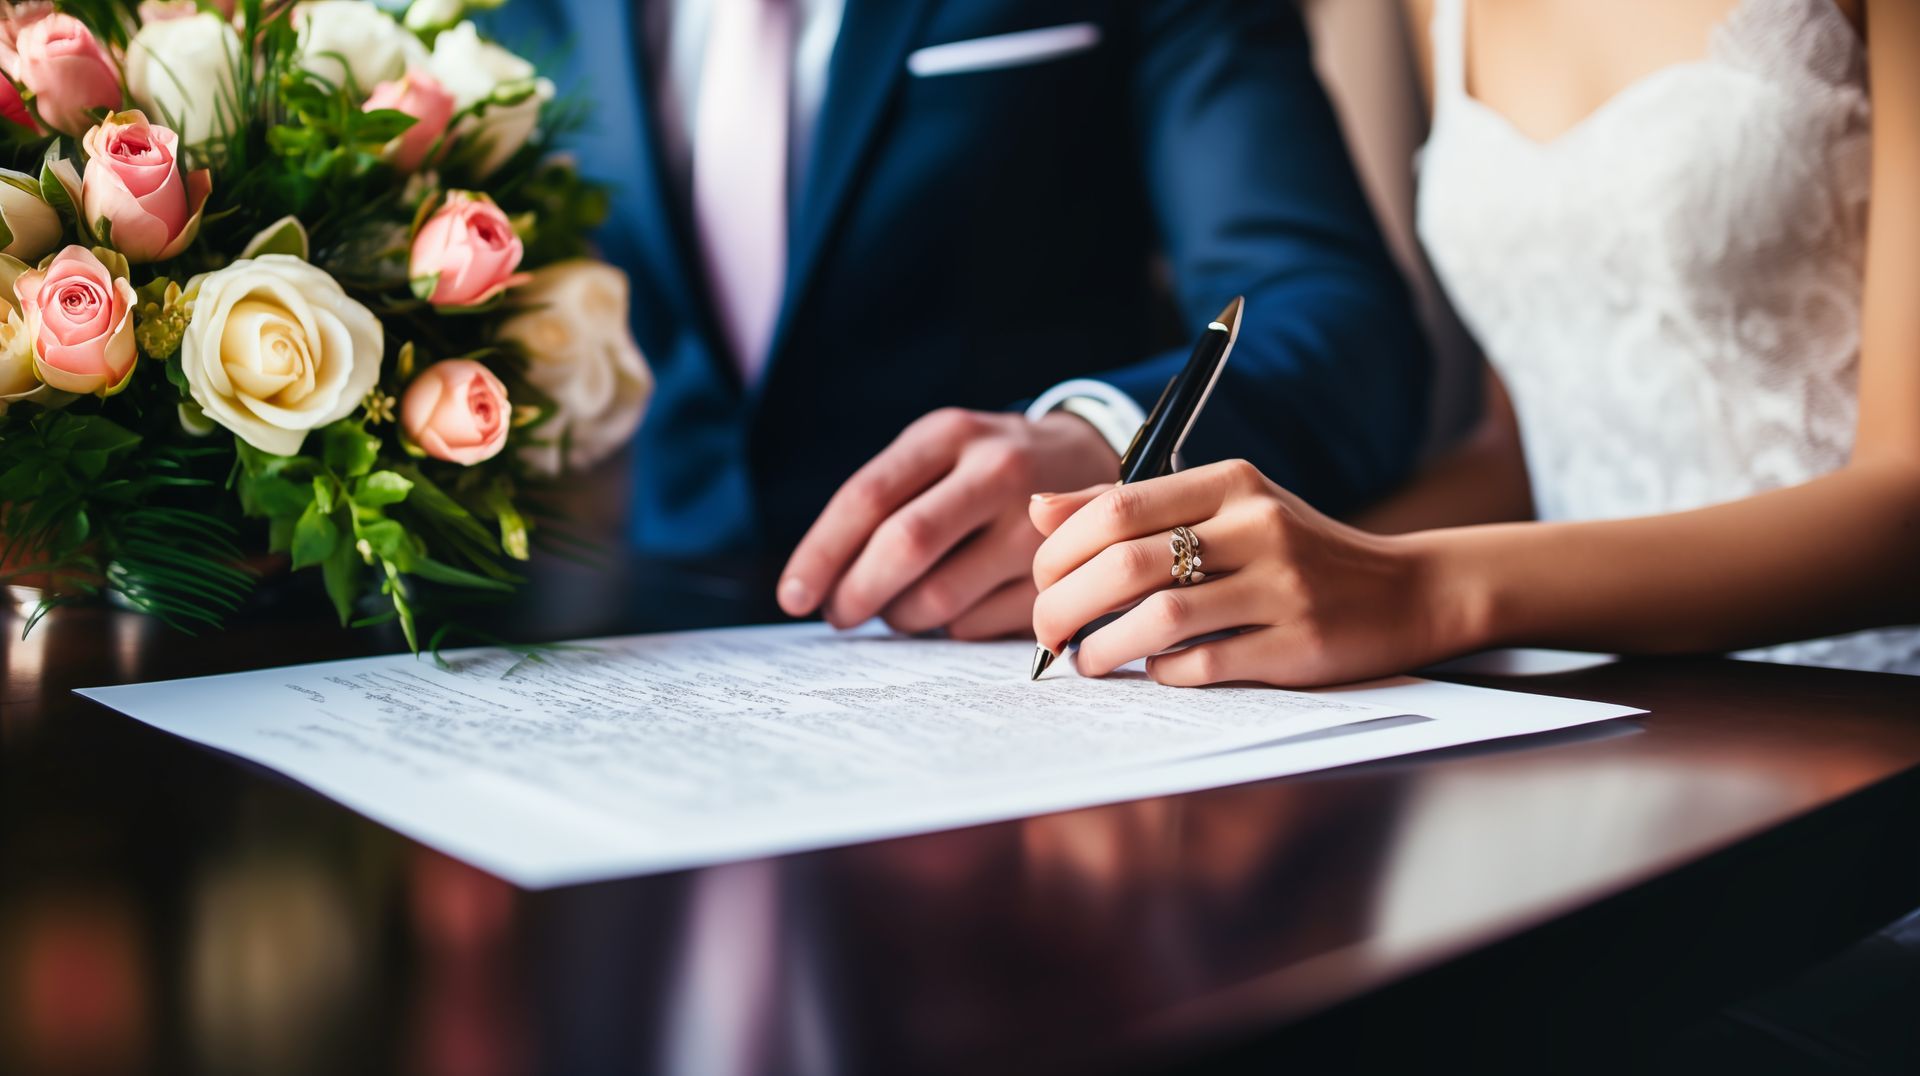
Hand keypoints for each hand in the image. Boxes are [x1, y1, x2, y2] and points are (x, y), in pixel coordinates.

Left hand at [778, 408, 1119, 638]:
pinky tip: (959, 606)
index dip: (821, 553)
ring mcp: (1037, 526)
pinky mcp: (1058, 576)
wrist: (1091, 459)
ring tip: (899, 608)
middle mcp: (998, 471)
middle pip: (905, 545)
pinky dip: (950, 628)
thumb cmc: (986, 468)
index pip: (869, 496)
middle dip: (856, 594)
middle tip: (838, 616)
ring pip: (939, 598)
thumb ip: (886, 501)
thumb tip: (819, 583)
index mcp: (951, 434)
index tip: (793, 597)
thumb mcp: (941, 453)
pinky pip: (976, 626)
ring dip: (901, 617)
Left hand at [1029, 460, 1460, 686]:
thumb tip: (1039, 511)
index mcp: (1232, 482)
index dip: (1058, 551)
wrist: (1404, 591)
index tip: (1042, 580)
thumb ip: (1132, 506)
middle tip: (1046, 631)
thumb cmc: (1290, 550)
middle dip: (1064, 605)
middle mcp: (1257, 526)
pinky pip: (1200, 666)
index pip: (1115, 508)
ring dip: (1102, 648)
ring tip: (1085, 659)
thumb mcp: (1223, 507)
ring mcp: (1281, 588)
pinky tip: (1151, 670)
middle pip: (1124, 565)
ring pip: (1156, 620)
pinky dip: (1159, 672)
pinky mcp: (1297, 647)